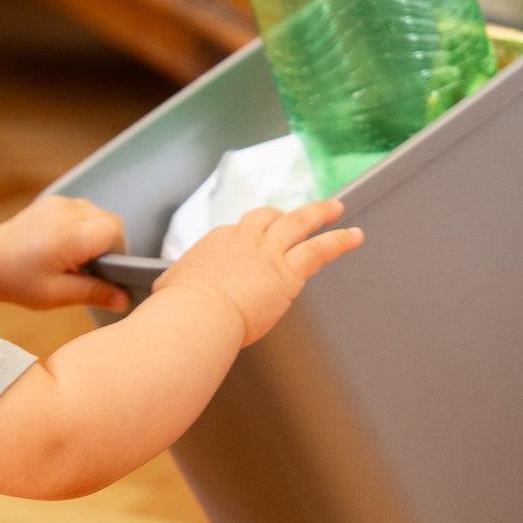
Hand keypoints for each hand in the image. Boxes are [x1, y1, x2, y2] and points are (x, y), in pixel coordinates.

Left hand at [0, 196, 130, 311]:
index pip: (116, 233)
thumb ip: (93, 293)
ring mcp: (60, 203)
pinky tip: (66, 244)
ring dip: (97, 234)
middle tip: (89, 268)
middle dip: (109, 245)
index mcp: (71, 235)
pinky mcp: (54, 201)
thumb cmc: (19, 281)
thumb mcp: (56, 294)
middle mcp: (68, 212)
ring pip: (99, 214)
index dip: (118, 253)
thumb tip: (124, 299)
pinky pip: (83, 210)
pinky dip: (83, 226)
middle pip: (112, 221)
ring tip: (76, 256)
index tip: (103, 271)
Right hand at [152, 200, 362, 345]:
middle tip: (295, 213)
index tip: (251, 246)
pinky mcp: (288, 270)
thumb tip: (168, 291)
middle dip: (282, 214)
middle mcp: (243, 240)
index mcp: (216, 244)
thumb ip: (176, 285)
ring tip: (336, 208)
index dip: (247, 239)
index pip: (236, 234)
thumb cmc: (180, 309)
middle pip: (267, 217)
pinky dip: (339, 240)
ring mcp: (267, 252)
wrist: (197, 315)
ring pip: (298, 223)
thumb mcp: (169, 289)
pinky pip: (320, 249)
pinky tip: (355, 236)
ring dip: (319, 213)